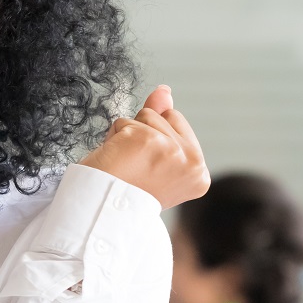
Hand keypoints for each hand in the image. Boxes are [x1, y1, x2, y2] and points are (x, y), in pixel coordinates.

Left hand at [79, 85, 208, 209]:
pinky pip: (123, 121)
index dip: (154, 140)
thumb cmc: (126, 189)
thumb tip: (164, 90)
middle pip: (165, 115)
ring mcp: (172, 150)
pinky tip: (115, 162)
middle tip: (135, 167)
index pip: (177, 123)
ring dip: (127, 136)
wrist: (102, 213)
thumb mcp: (154, 156)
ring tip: (125, 165)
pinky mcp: (147, 141)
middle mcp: (193, 163)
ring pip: (145, 115)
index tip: (148, 171)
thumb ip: (164, 120)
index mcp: (200, 173)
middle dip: (144, 133)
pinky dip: (113, 138)